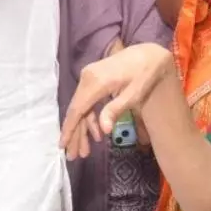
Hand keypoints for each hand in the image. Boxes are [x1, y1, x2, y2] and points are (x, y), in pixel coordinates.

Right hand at [59, 43, 174, 159]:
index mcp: (95, 82)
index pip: (77, 110)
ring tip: (86, 151)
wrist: (148, 54)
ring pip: (81, 108)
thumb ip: (116, 110)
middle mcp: (87, 78)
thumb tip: (104, 130)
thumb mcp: (134, 94)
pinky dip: (90, 118)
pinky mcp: (92, 79)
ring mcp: (88, 78)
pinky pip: (87, 102)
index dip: (70, 129)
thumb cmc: (144, 74)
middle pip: (77, 111)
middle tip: (75, 156)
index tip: (62, 146)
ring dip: (83, 129)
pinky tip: (97, 133)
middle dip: (76, 135)